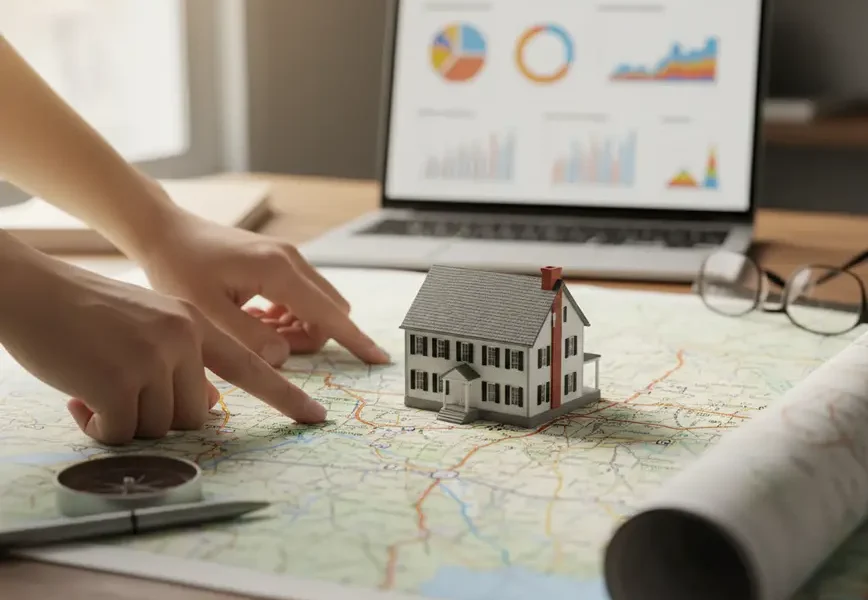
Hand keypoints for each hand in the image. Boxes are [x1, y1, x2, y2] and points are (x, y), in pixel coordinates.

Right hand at [0, 245, 325, 444]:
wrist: (29, 290)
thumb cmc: (84, 311)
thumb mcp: (148, 324)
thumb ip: (182, 361)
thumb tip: (208, 408)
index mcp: (194, 321)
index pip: (251, 366)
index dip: (285, 396)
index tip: (317, 418)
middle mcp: (182, 336)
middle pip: (195, 415)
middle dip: (158, 416)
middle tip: (117, 389)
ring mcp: (151, 358)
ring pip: (158, 428)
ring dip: (123, 420)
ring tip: (92, 384)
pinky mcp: (117, 381)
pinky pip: (121, 434)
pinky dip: (97, 427)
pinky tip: (76, 395)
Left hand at [134, 199, 388, 367]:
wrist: (165, 231)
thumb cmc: (178, 269)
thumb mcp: (205, 311)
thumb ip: (248, 336)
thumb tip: (284, 356)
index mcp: (279, 271)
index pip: (329, 314)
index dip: (355, 341)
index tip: (379, 359)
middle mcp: (291, 260)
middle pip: (329, 311)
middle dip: (311, 338)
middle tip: (267, 346)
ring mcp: (287, 257)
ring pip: (316, 304)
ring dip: (297, 327)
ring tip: (253, 331)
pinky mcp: (279, 259)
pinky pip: (301, 295)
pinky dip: (289, 315)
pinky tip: (255, 319)